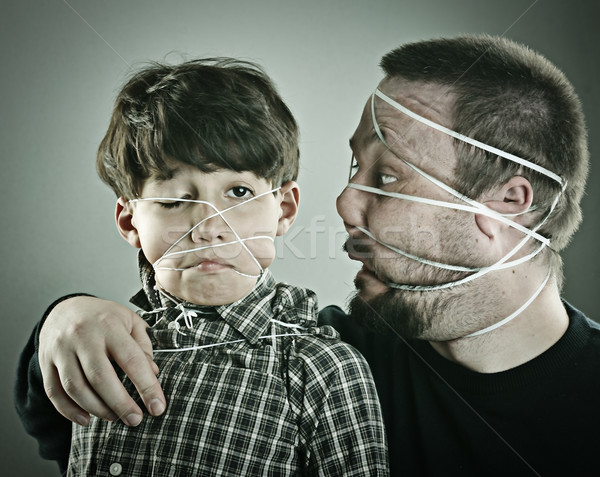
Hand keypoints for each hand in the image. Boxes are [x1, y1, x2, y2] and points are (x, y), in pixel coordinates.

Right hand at [38, 296, 165, 426]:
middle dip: (120, 403)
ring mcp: (61, 349)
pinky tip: (86, 419)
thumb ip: (143, 346)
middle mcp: (83, 336)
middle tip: (135, 420)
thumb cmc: (105, 317)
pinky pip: (54, 392)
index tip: (157, 407)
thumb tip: (153, 374)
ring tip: (114, 418)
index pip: (132, 359)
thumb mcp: (130, 321)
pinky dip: (69, 411)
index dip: (147, 386)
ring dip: (97, 409)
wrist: (66, 307)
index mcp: (110, 325)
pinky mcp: (46, 362)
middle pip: (100, 376)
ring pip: (75, 387)